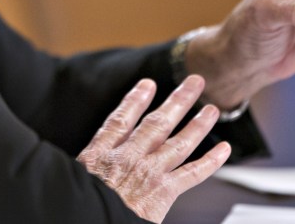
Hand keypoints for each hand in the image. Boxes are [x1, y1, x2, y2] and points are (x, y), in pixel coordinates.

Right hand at [77, 75, 230, 222]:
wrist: (89, 220)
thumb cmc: (79, 205)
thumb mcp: (71, 177)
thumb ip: (82, 167)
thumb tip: (79, 165)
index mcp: (101, 155)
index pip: (121, 121)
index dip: (135, 101)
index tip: (147, 86)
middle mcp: (128, 158)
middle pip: (157, 123)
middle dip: (178, 101)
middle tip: (194, 83)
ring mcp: (148, 173)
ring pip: (178, 143)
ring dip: (198, 124)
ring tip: (211, 110)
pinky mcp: (163, 193)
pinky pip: (192, 174)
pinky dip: (211, 162)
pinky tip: (223, 150)